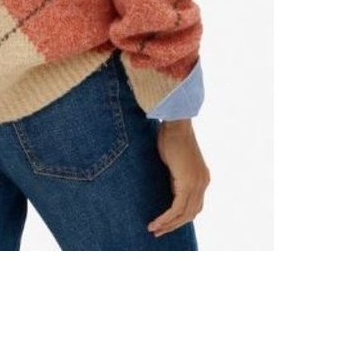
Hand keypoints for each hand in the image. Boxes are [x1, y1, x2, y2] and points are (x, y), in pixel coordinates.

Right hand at [148, 118, 209, 236]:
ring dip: (168, 225)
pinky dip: (166, 218)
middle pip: (191, 214)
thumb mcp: (173, 161)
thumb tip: (168, 187)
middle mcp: (203, 183)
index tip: (165, 223)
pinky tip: (155, 223)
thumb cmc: (171, 136)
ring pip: (184, 214)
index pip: (194, 205)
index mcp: (202, 178)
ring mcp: (197, 184)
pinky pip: (177, 209)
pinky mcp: (188, 184)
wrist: (176, 124)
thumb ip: (174, 176)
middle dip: (174, 225)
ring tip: (154, 230)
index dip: (180, 217)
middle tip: (158, 232)